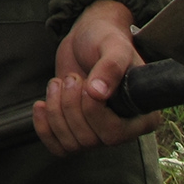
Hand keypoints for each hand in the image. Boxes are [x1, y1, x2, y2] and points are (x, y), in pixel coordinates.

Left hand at [32, 0, 160, 155]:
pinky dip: (44, 128)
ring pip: (71, 144)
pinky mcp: (76, 128)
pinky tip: (41, 104)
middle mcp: (122, 129)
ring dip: (56, 111)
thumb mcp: (113, 46)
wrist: (87, 36)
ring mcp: (98, 131)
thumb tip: (98, 93)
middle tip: (71, 78)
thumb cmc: (106, 39)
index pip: (113, 134)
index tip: (85, 82)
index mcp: (142, 116)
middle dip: (69, 105)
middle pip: (88, 140)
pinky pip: (58, 147)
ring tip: (59, 83)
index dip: (91, 110)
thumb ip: (110, 67)